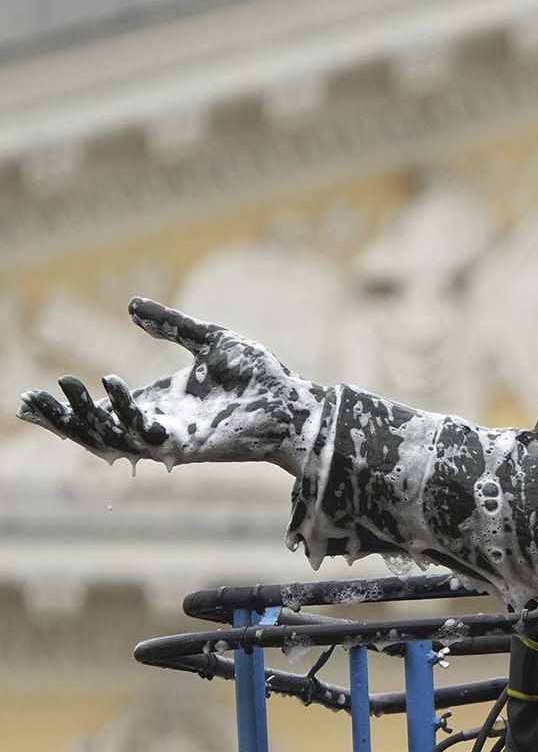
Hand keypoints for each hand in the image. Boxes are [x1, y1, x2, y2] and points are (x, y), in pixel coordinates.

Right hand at [16, 298, 323, 472]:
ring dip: (83, 417)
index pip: (98, 411)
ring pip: (111, 437)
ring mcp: (170, 438)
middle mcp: (156, 426)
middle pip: (93, 431)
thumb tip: (130, 305)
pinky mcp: (187, 446)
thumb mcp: (209, 341)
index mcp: (156, 405)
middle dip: (61, 418)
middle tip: (29, 401)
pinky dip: (125, 411)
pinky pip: (145, 433)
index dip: (65, 408)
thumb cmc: (259, 378)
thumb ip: (169, 325)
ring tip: (66, 388)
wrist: (295, 402)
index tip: (28, 398)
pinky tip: (111, 388)